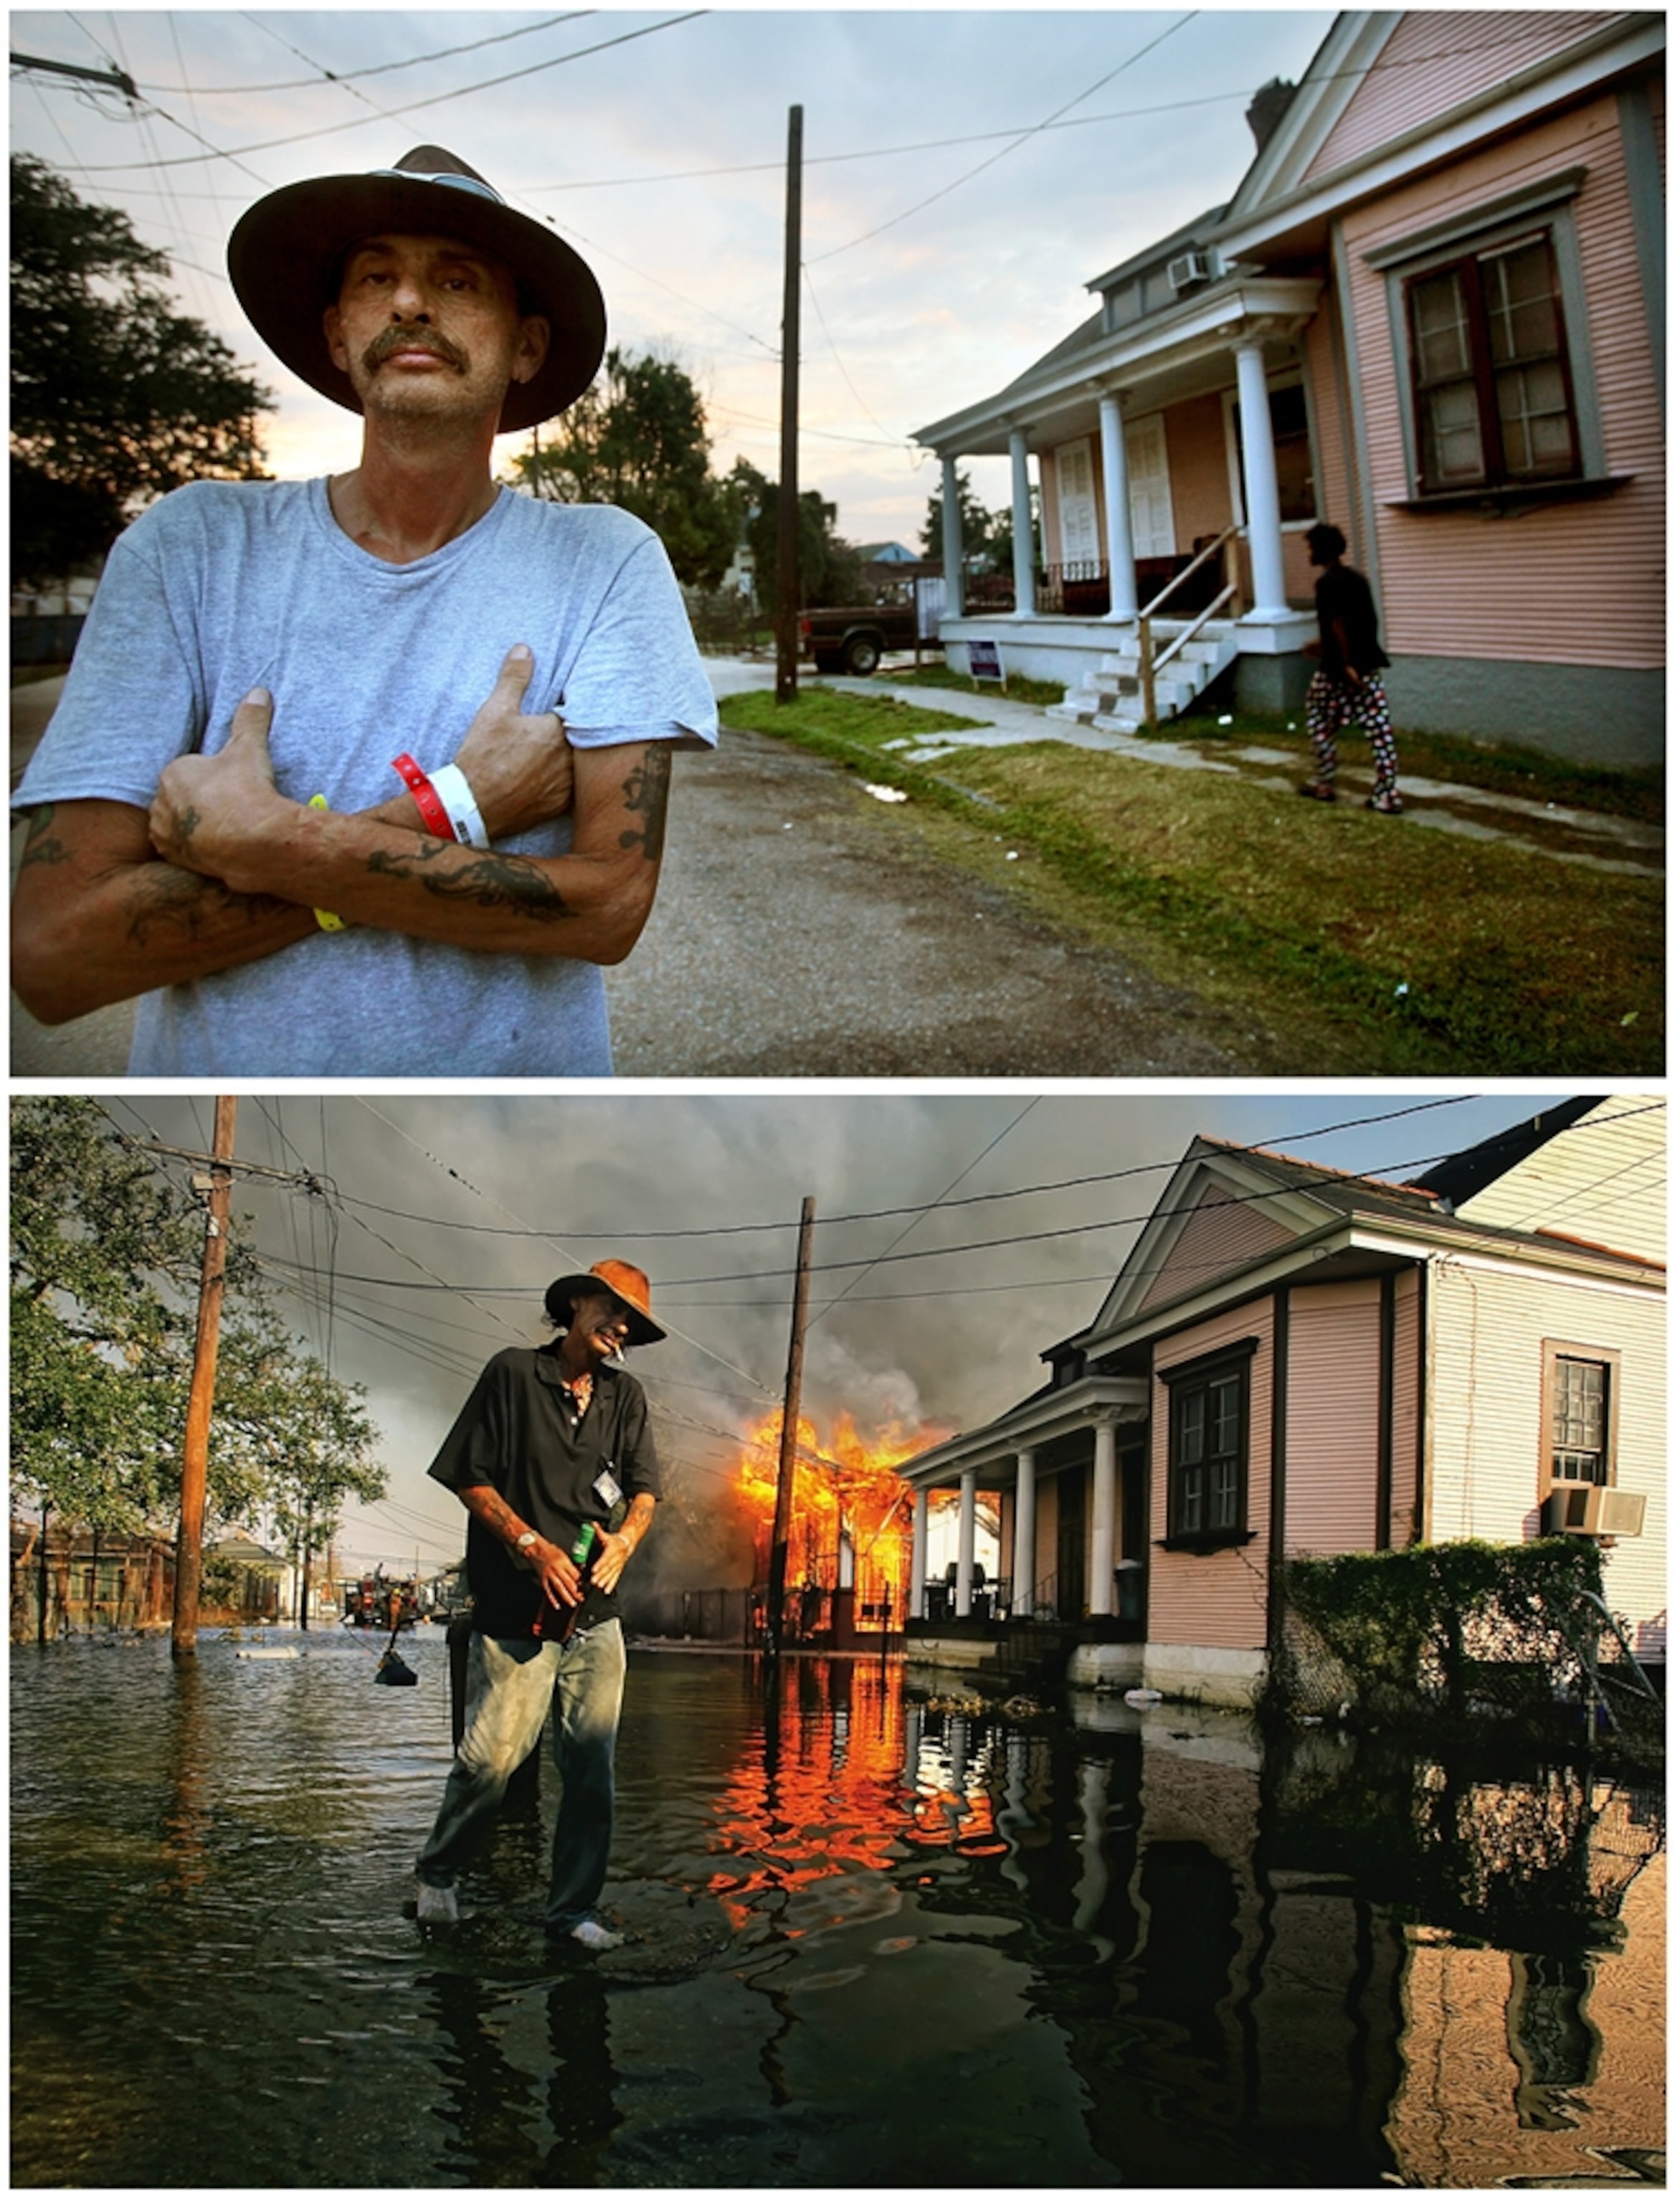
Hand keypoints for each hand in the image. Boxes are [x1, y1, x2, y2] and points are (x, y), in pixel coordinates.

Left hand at [150, 688, 293, 885]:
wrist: (253, 842)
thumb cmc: (248, 792)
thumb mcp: (250, 749)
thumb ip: (250, 719)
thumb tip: (259, 692)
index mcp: (173, 772)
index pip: (188, 772)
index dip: (213, 779)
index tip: (233, 787)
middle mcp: (161, 802)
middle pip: (180, 798)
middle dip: (200, 802)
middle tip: (232, 807)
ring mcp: (166, 832)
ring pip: (178, 823)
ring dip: (195, 825)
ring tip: (226, 829)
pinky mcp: (174, 858)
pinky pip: (180, 850)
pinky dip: (195, 849)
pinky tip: (219, 847)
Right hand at [451, 644, 573, 840]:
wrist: (472, 807)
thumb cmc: (483, 757)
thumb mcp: (495, 711)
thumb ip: (514, 679)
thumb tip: (524, 649)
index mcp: (558, 732)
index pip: (578, 712)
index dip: (572, 707)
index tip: (567, 703)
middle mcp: (570, 759)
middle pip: (584, 739)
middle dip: (577, 731)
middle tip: (565, 725)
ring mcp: (568, 785)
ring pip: (581, 766)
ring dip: (575, 758)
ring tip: (560, 751)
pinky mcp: (562, 806)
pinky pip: (576, 789)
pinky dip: (570, 781)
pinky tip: (557, 776)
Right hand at [528, 1537, 585, 1609]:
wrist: (536, 1549)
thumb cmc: (551, 1551)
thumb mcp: (565, 1555)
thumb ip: (572, 1565)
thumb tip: (582, 1572)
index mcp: (564, 1561)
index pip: (575, 1574)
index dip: (581, 1582)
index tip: (585, 1587)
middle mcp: (557, 1568)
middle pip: (568, 1582)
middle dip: (576, 1592)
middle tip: (582, 1598)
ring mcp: (549, 1574)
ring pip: (559, 1587)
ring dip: (567, 1597)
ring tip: (573, 1603)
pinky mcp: (543, 1578)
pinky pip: (548, 1590)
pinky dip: (552, 1599)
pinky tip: (557, 1605)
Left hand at [589, 1527, 632, 1595]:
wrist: (628, 1544)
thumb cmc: (615, 1540)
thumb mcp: (607, 1535)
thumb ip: (598, 1531)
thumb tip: (592, 1524)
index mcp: (613, 1549)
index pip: (605, 1557)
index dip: (600, 1564)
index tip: (594, 1569)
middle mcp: (617, 1558)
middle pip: (608, 1568)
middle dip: (601, 1575)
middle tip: (593, 1581)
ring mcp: (618, 1565)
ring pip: (612, 1574)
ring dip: (605, 1581)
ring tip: (599, 1586)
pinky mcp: (619, 1570)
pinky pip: (616, 1578)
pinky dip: (611, 1585)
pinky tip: (606, 1591)